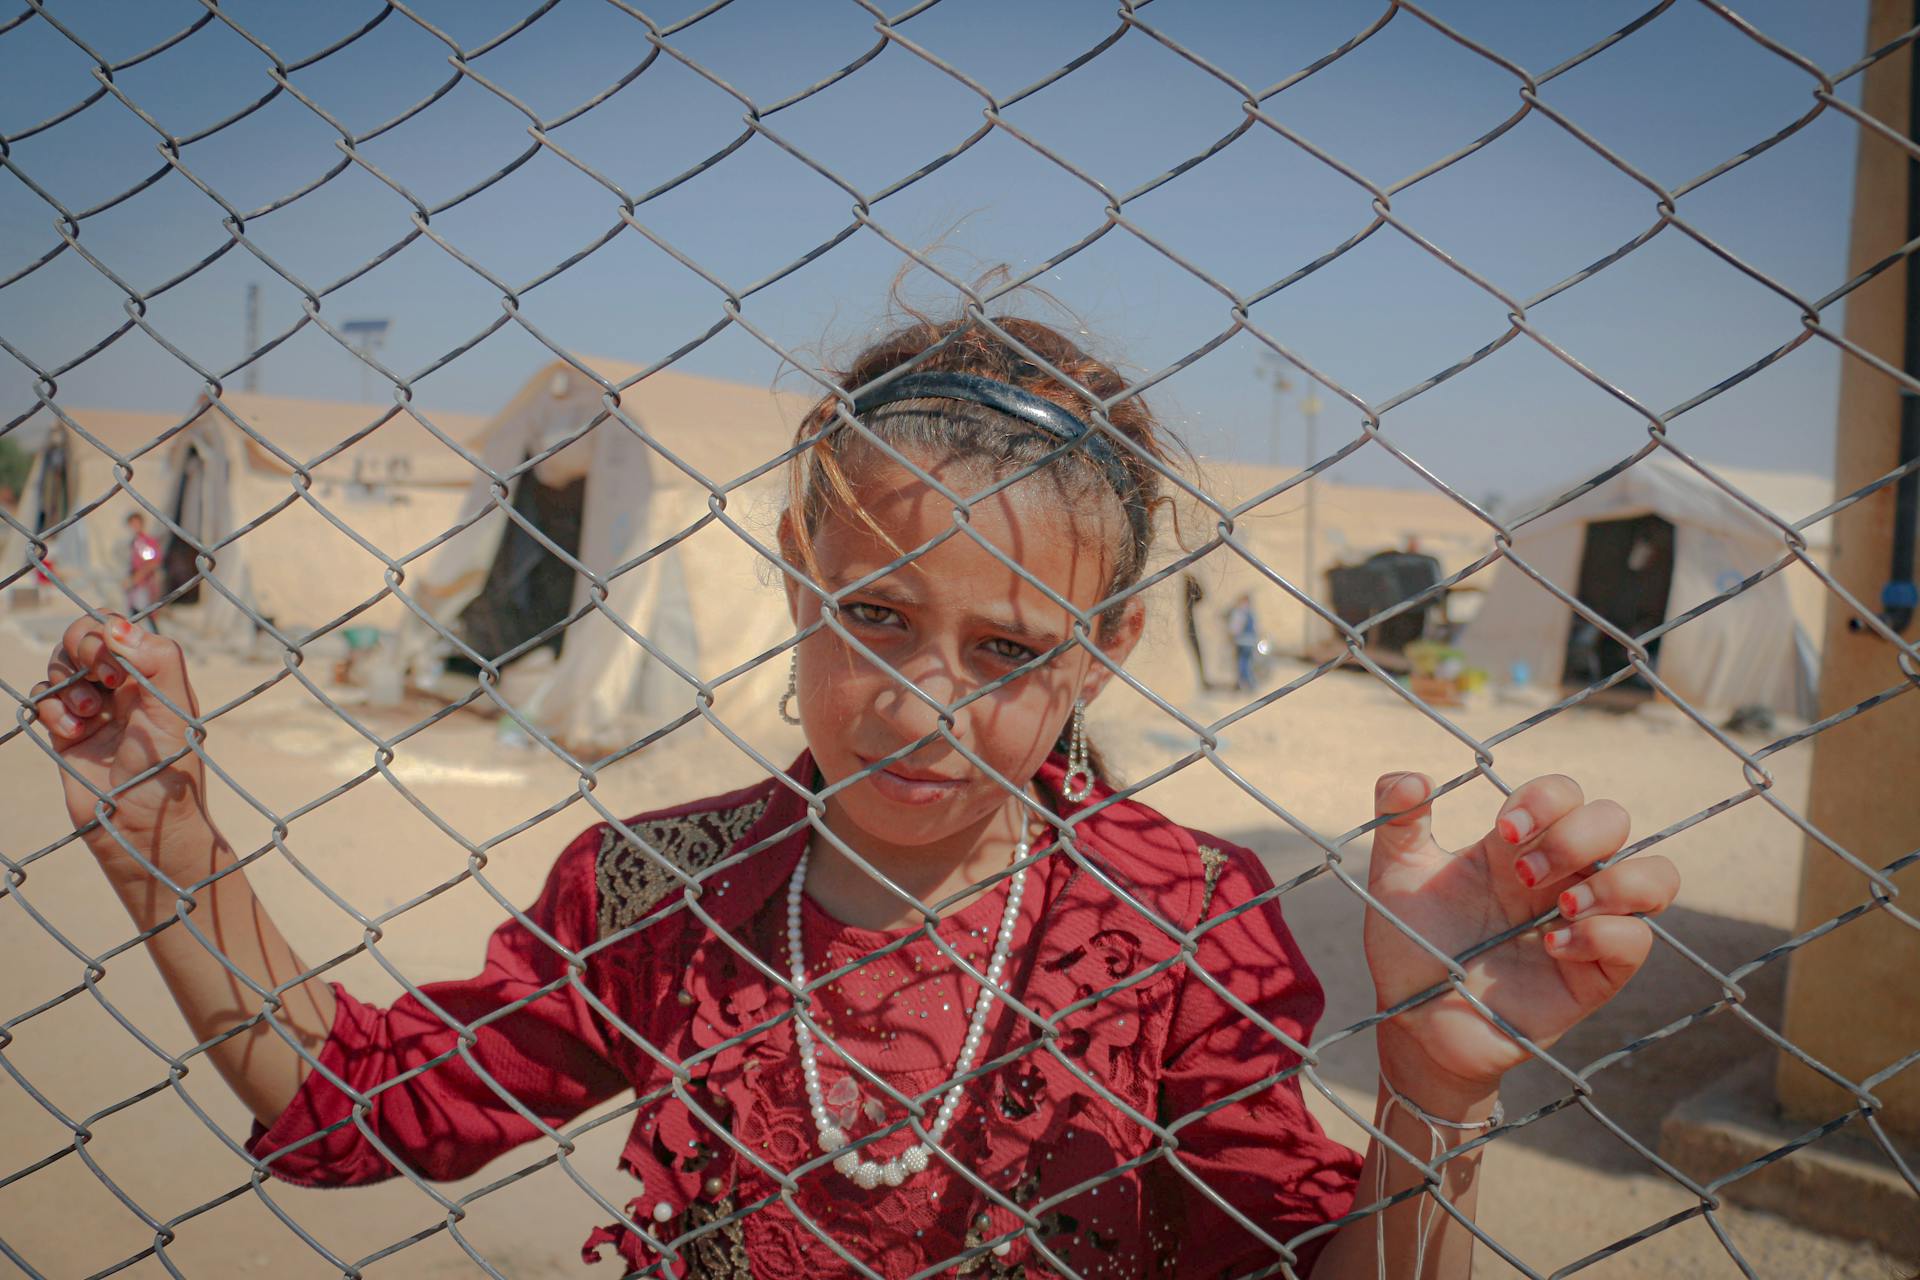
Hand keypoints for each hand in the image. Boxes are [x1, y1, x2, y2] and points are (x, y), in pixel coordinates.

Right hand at [29, 613, 206, 871]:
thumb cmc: (169, 773)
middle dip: (79, 651)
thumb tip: (116, 624)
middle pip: (80, 638)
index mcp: (151, 674)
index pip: (115, 628)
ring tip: (88, 717)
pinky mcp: (66, 732)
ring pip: (58, 668)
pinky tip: (72, 734)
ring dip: (67, 686)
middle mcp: (121, 686)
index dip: (104, 634)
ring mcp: (91, 708)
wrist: (143, 829)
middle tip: (98, 681)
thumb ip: (156, 662)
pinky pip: (43, 701)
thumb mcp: (174, 713)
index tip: (114, 668)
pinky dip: (51, 712)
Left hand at [1362, 772, 1679, 1108]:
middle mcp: (1560, 877)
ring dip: (1615, 881)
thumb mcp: (1394, 877)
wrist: (1413, 1020)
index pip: (1565, 794)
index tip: (1502, 832)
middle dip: (1576, 836)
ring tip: (1560, 905)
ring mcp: (1584, 924)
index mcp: (1518, 847)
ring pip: (1655, 877)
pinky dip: (1604, 935)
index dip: (1546, 798)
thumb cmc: (1409, 944)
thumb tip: (1412, 778)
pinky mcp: (1596, 975)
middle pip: (1615, 820)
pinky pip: (1637, 941)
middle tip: (1523, 874)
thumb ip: (1396, 821)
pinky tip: (1553, 947)